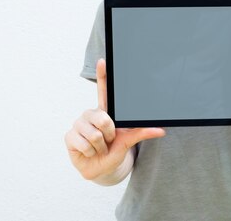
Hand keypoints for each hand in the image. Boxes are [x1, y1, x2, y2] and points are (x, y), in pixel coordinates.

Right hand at [64, 59, 165, 181]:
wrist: (101, 168)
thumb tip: (161, 130)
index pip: (103, 90)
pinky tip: (89, 151)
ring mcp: (79, 124)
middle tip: (108, 140)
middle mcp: (90, 114)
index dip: (102, 75)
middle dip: (109, 135)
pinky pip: (84, 143)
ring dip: (100, 146)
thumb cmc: (113, 150)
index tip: (103, 61)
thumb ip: (142, 132)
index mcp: (105, 111)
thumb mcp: (128, 140)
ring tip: (98, 147)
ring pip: (94, 135)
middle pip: (103, 119)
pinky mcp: (69, 136)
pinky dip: (91, 152)